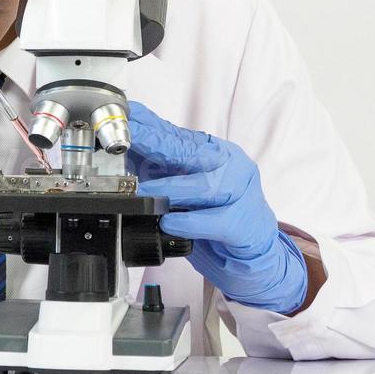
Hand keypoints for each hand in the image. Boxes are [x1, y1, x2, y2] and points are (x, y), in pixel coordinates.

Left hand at [126, 101, 307, 313]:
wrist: (252, 256)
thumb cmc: (215, 217)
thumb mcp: (183, 188)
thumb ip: (158, 170)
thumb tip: (121, 153)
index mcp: (215, 153)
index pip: (178, 135)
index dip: (150, 126)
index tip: (127, 117)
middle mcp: (231, 166)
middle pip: (190, 152)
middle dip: (155, 144)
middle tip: (125, 143)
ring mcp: (242, 193)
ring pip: (204, 186)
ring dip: (169, 189)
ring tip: (141, 192)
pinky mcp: (244, 224)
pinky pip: (214, 220)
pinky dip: (189, 222)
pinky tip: (168, 222)